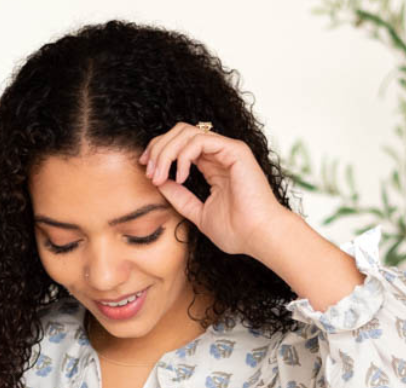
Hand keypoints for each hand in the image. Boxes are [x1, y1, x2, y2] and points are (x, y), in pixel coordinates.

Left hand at [137, 124, 287, 260]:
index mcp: (212, 166)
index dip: (159, 152)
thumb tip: (159, 182)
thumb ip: (180, 197)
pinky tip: (180, 176)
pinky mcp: (235, 150)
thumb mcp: (198, 213)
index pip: (180, 145)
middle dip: (158, 149)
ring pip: (187, 132)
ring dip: (166, 152)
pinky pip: (200, 140)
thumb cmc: (237, 231)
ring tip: (160, 176)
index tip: (145, 170)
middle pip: (180, 133)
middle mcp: (219, 153)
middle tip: (149, 172)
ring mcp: (227, 150)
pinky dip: (184, 156)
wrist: (259, 237)